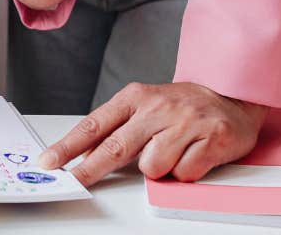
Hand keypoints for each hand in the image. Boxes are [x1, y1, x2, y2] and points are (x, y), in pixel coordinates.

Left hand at [37, 82, 267, 185]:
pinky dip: (186, 171)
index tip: (49, 161)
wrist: (231, 96)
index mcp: (135, 97)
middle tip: (73, 182)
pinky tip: (193, 153)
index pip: (95, 125)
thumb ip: (119, 128)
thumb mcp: (145, 106)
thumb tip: (86, 155)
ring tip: (173, 150)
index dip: (69, 145)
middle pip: (115, 147)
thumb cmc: (180, 107)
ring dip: (159, 168)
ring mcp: (184, 123)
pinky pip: (184, 173)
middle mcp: (156, 107)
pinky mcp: (211, 139)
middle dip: (89, 169)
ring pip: (152, 166)